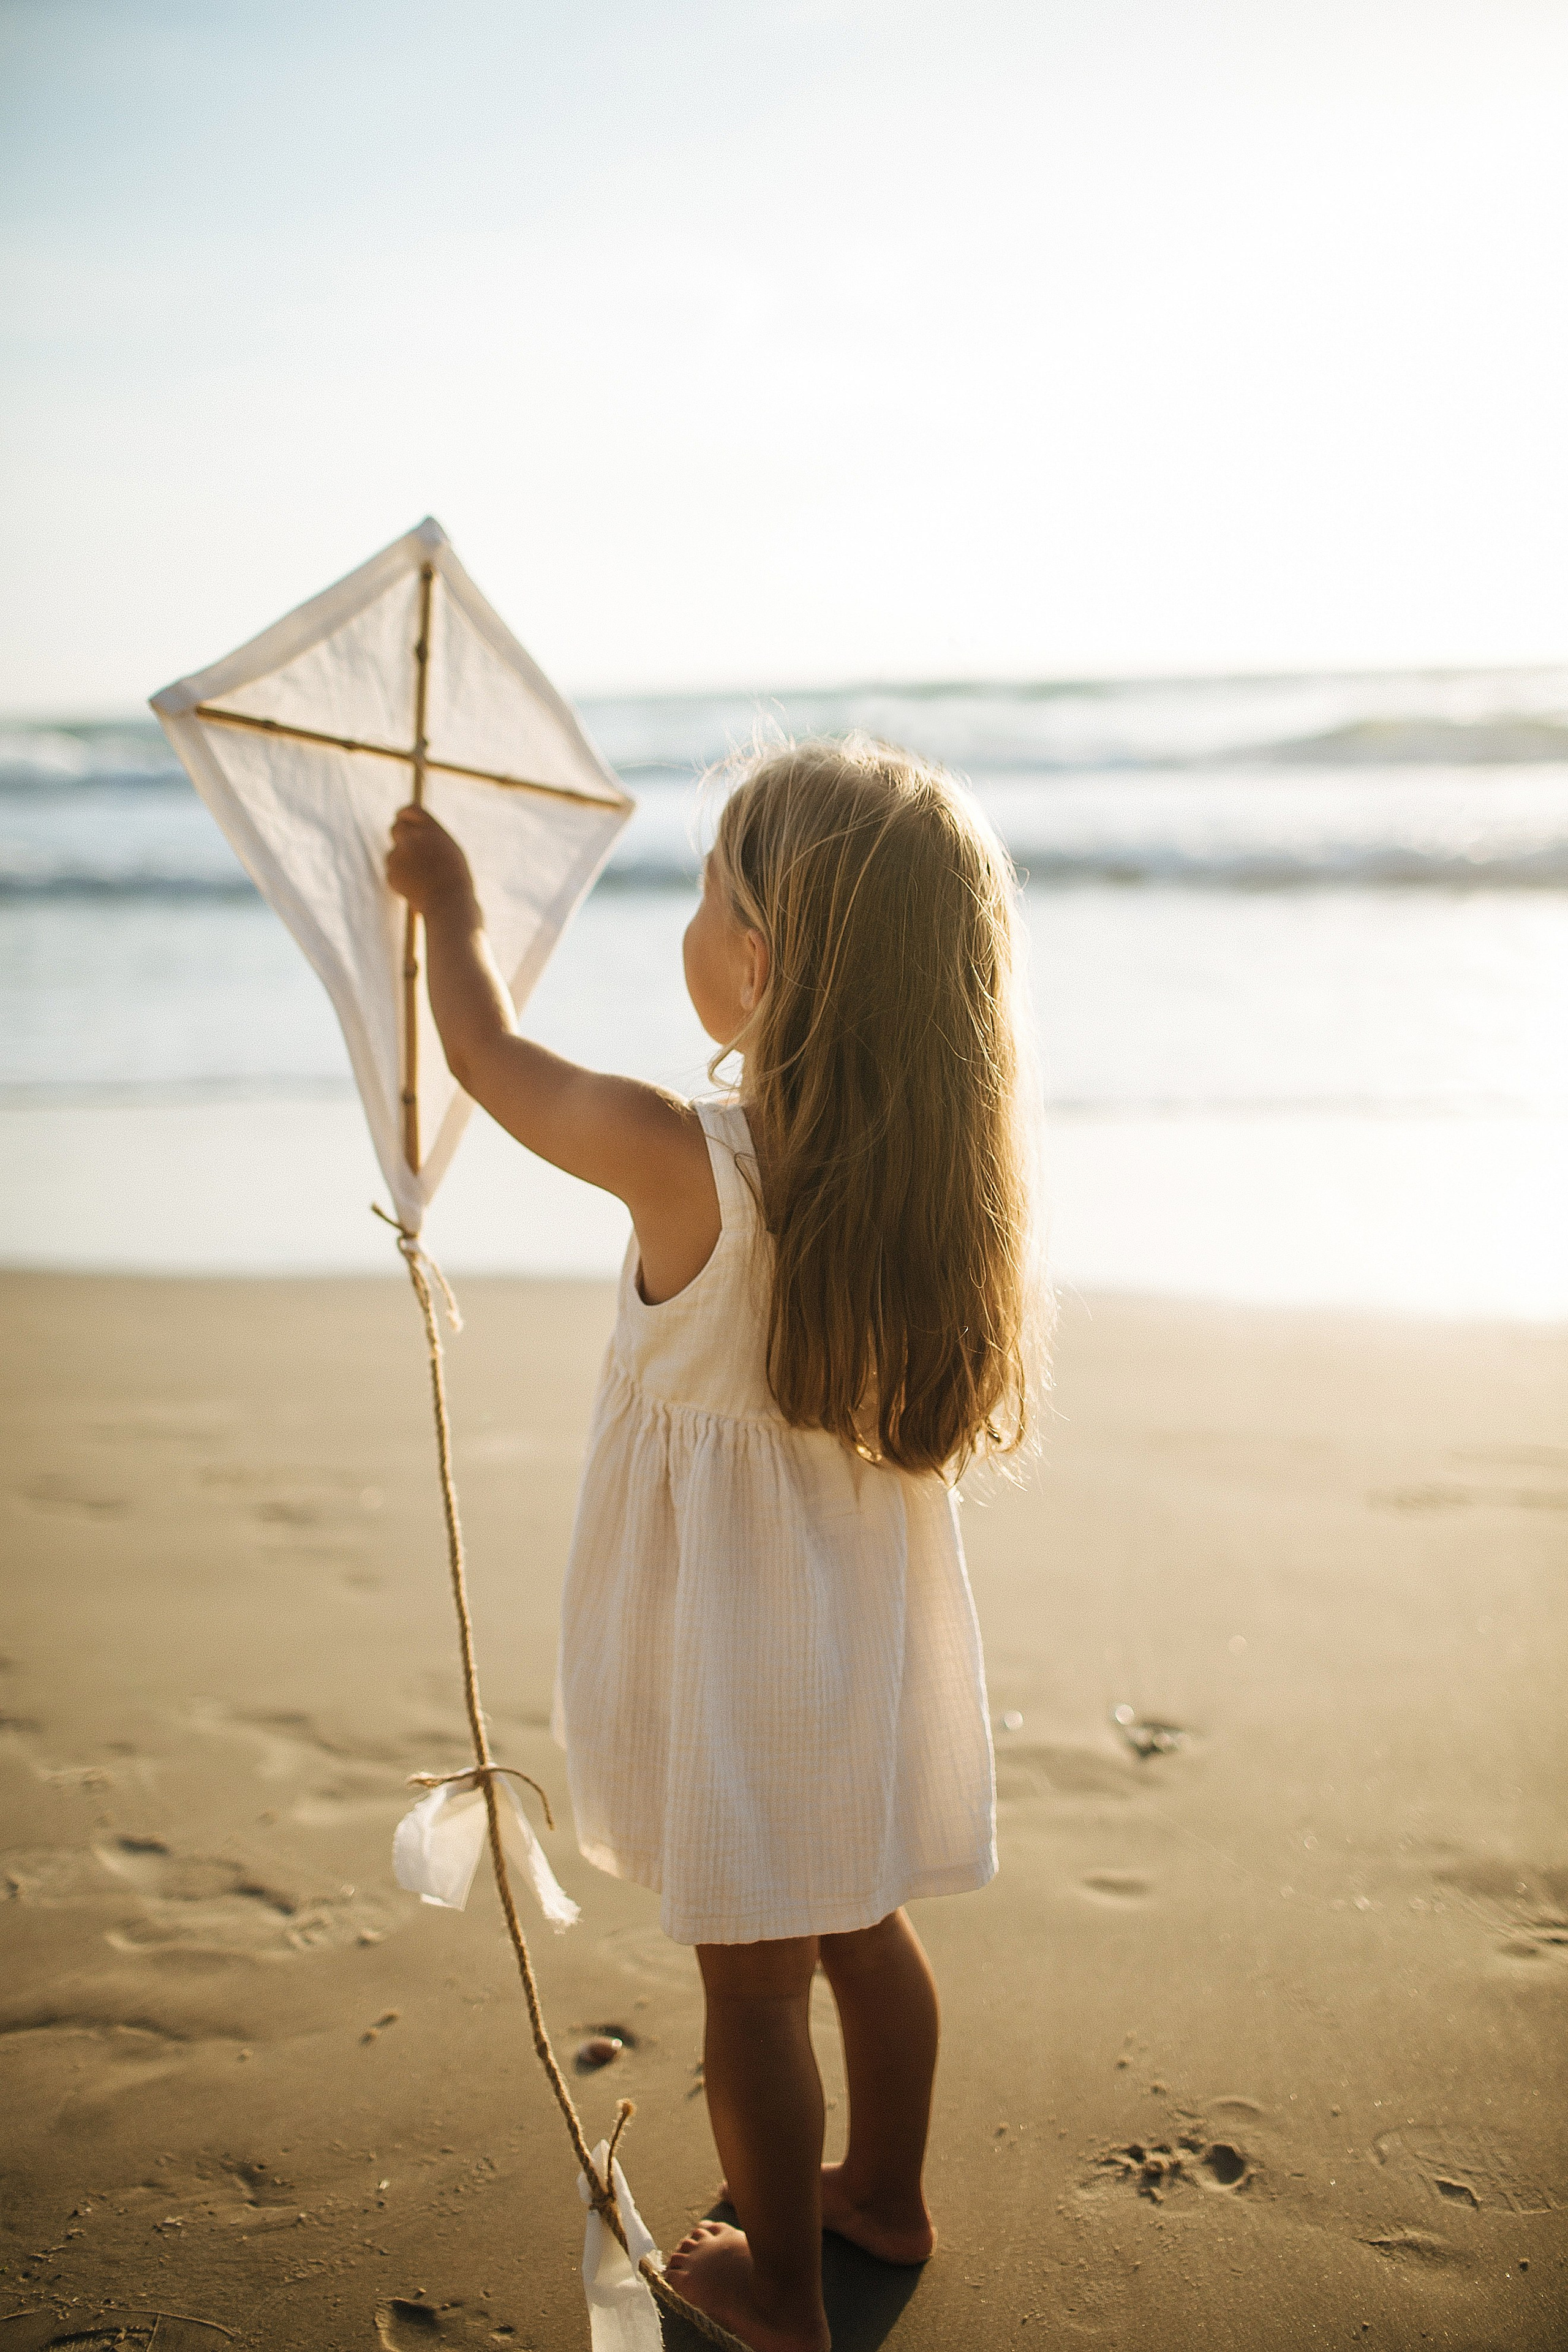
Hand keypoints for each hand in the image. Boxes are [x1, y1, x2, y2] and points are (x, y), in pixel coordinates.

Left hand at [386, 804, 477, 919]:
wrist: (449, 903)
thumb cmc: (455, 879)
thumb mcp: (450, 851)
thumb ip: (431, 837)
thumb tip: (415, 830)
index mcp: (431, 829)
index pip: (410, 811)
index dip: (404, 815)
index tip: (402, 819)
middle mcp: (413, 837)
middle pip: (395, 828)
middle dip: (400, 837)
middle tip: (409, 849)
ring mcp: (400, 855)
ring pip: (393, 854)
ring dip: (402, 862)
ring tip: (422, 877)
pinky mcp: (392, 873)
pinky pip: (392, 872)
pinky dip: (401, 879)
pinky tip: (417, 888)